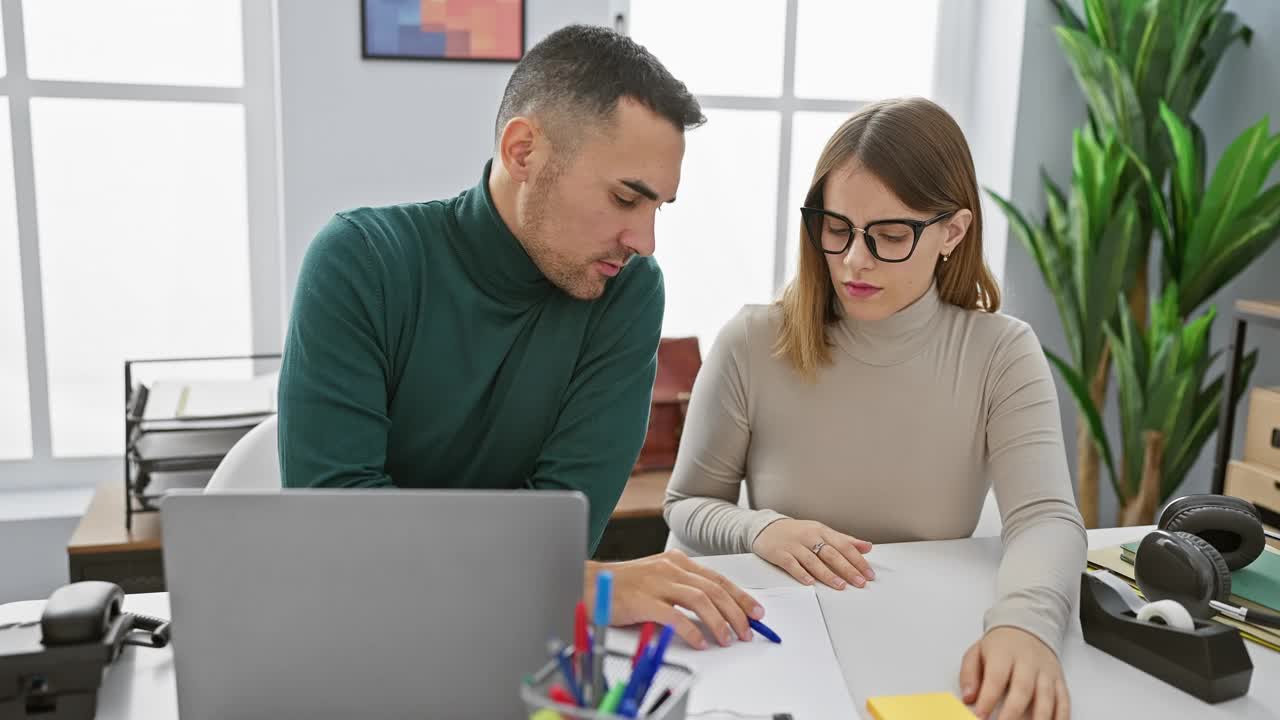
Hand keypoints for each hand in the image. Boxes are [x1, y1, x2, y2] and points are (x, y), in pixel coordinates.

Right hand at [586, 550, 764, 649]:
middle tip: (747, 630)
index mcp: (677, 562)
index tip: (756, 612)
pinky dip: (691, 630)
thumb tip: (715, 607)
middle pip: (714, 590)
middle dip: (736, 612)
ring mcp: (657, 583)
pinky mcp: (643, 600)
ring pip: (699, 600)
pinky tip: (700, 641)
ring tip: (728, 638)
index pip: (718, 579)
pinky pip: (674, 616)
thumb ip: (684, 587)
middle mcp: (670, 568)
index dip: (741, 596)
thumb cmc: (625, 584)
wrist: (590, 583)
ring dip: (719, 621)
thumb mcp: (659, 577)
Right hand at [751, 518, 873, 589]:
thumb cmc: (797, 532)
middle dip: (847, 569)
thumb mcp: (822, 531)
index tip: (868, 574)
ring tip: (840, 585)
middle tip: (859, 582)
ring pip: (813, 560)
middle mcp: (809, 537)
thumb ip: (845, 540)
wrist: (767, 527)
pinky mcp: (780, 553)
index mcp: (822, 531)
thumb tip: (867, 547)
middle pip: (831, 554)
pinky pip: (792, 564)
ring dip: (828, 574)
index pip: (844, 546)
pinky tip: (810, 582)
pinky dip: (801, 573)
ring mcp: (794, 545)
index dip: (858, 560)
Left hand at [959, 627, 1068, 719]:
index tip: (980, 715)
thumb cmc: (1000, 645)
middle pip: (1022, 689)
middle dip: (1012, 712)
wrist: (1027, 626)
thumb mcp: (977, 652)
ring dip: (1040, 718)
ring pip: (1046, 697)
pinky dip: (1061, 716)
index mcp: (1004, 654)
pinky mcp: (1058, 679)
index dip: (988, 699)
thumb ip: (969, 674)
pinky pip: (1063, 699)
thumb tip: (968, 697)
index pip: (996, 678)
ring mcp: (1045, 671)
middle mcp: (1027, 662)